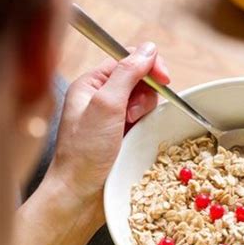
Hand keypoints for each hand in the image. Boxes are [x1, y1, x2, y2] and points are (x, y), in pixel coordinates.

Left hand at [47, 42, 169, 226]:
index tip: (164, 78)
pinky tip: (138, 139)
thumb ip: (127, 73)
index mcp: (90, 85)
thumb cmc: (84, 153)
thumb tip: (148, 48)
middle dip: (145, 95)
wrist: (80, 196)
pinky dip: (148, 128)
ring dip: (146, 114)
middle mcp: (100, 99)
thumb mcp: (106, 105)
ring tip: (131, 130)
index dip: (148, 66)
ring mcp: (112, 120)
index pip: (126, 61)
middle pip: (139, 81)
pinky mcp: (124, 137)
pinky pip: (146, 123)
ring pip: (146, 103)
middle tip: (133, 115)